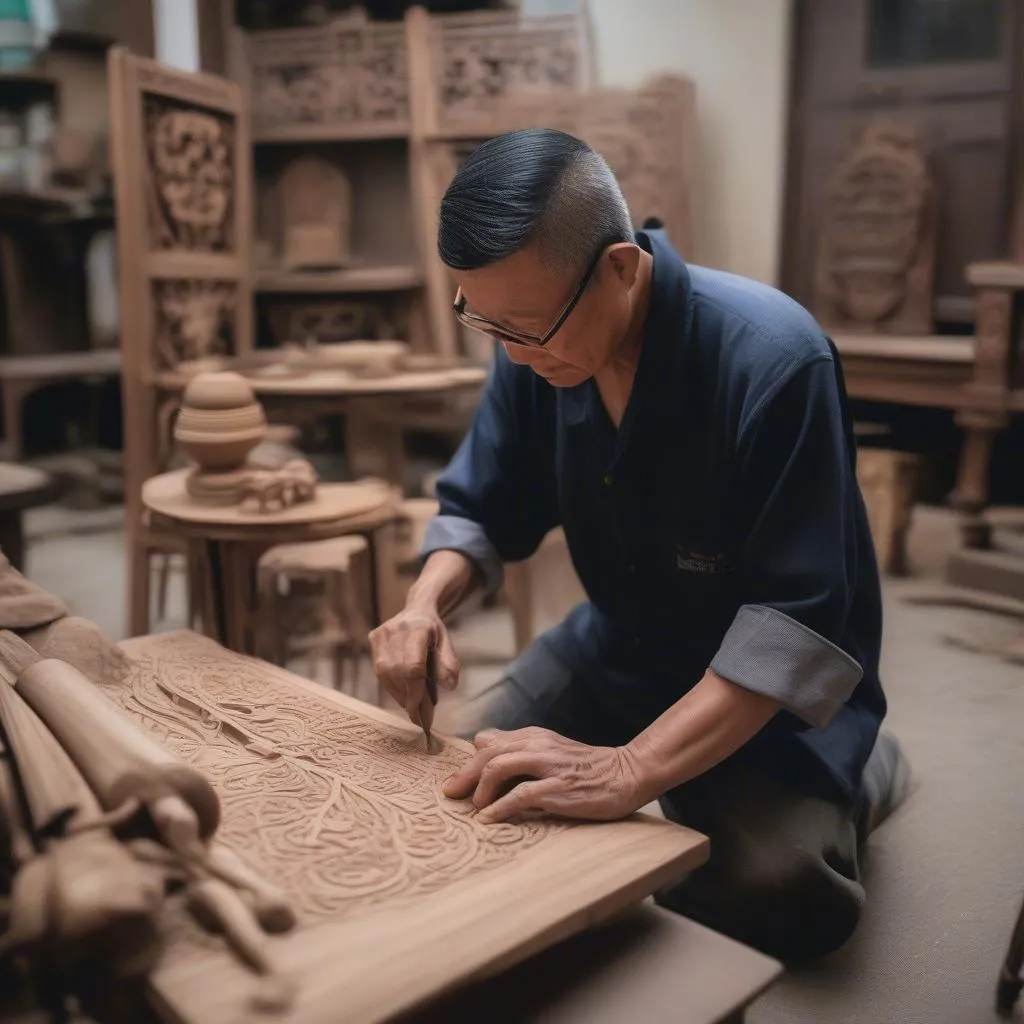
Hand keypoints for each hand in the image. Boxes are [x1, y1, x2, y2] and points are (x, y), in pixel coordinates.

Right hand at [368, 603, 458, 722]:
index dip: (416, 692)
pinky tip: (402, 693)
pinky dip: (391, 686)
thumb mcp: (447, 644)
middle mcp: (395, 631)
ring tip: (413, 705)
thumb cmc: (434, 631)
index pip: (413, 667)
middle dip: (409, 697)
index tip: (422, 712)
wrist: (417, 608)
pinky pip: (379, 671)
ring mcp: (382, 634)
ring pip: (385, 674)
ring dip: (399, 694)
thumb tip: (450, 686)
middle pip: (398, 673)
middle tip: (421, 715)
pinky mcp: (374, 639)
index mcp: (418, 629)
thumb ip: (449, 664)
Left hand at [442, 727, 645, 823]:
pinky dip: (499, 808)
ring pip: (498, 766)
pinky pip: (520, 795)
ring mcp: (548, 766)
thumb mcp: (551, 749)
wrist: (627, 772)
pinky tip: (489, 820)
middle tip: (451, 795)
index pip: (488, 740)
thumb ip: (521, 749)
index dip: (468, 761)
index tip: (459, 782)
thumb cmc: (586, 766)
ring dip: (479, 789)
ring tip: (475, 807)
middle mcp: (537, 745)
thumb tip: (485, 750)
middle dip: (464, 775)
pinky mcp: (558, 788)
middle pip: (486, 753)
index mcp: (534, 736)